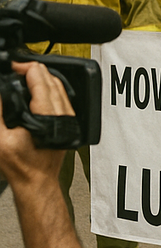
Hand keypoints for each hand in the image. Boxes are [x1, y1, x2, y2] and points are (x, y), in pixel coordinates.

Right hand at [0, 62, 70, 186]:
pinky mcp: (67, 121)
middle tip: (15, 68)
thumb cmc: (22, 166)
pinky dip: (48, 88)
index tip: (12, 66)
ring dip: (41, 77)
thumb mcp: (1, 139)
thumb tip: (1, 93)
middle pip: (51, 78)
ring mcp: (67, 117)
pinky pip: (61, 96)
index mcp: (47, 114)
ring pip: (58, 86)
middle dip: (32, 69)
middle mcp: (62, 113)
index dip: (24, 68)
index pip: (40, 79)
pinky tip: (36, 89)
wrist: (37, 181)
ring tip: (23, 75)